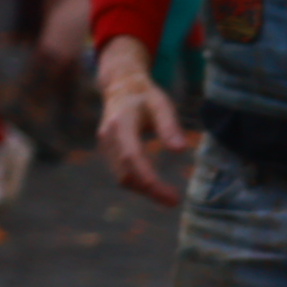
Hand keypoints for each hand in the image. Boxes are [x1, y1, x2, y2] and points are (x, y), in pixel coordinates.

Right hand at [96, 35, 192, 206]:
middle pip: (126, 173)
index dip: (149, 179)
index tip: (170, 195)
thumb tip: (180, 150)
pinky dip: (137, 182)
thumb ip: (169, 126)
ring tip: (168, 196)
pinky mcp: (107, 151)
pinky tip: (154, 186)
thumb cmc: (144, 95)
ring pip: (122, 176)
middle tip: (173, 200)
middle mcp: (108, 137)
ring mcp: (105, 145)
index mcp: (121, 124)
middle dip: (149, 190)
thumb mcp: (161, 104)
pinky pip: (120, 172)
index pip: (132, 158)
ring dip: (143, 189)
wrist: (120, 86)